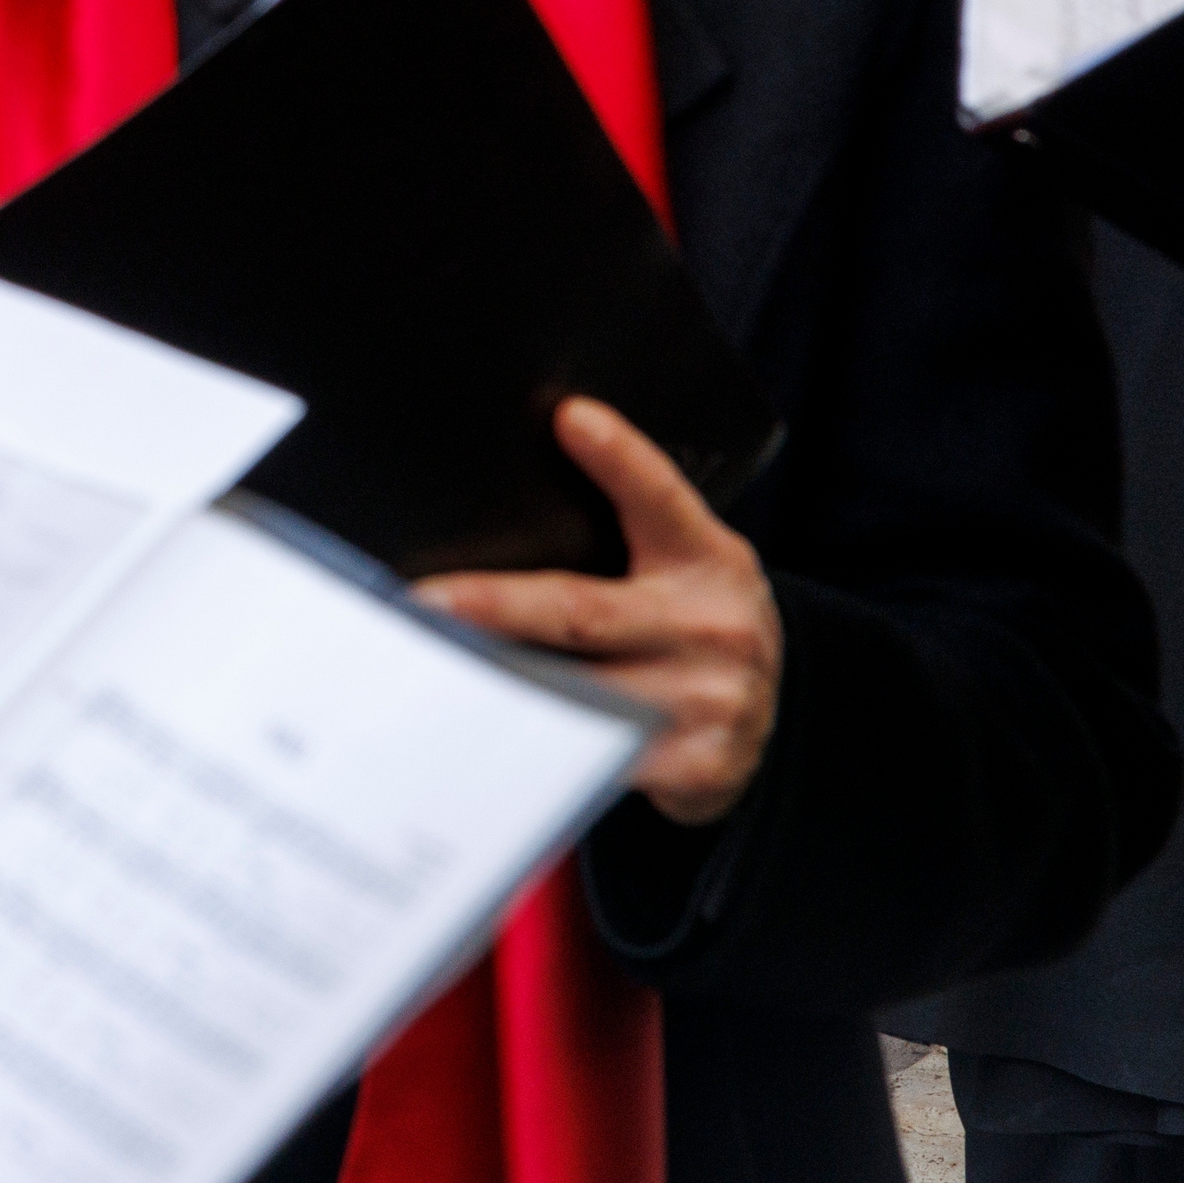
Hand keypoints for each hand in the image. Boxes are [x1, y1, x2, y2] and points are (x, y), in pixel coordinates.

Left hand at [416, 399, 784, 826]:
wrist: (759, 716)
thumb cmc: (689, 620)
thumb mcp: (678, 565)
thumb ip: (625, 533)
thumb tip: (505, 501)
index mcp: (708, 558)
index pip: (660, 497)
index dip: (619, 458)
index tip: (571, 418)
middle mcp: (717, 626)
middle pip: (584, 612)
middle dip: (496, 606)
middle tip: (424, 598)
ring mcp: (711, 699)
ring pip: (579, 693)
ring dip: (498, 682)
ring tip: (425, 667)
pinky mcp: (699, 764)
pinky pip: (595, 753)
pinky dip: (534, 742)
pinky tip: (480, 729)